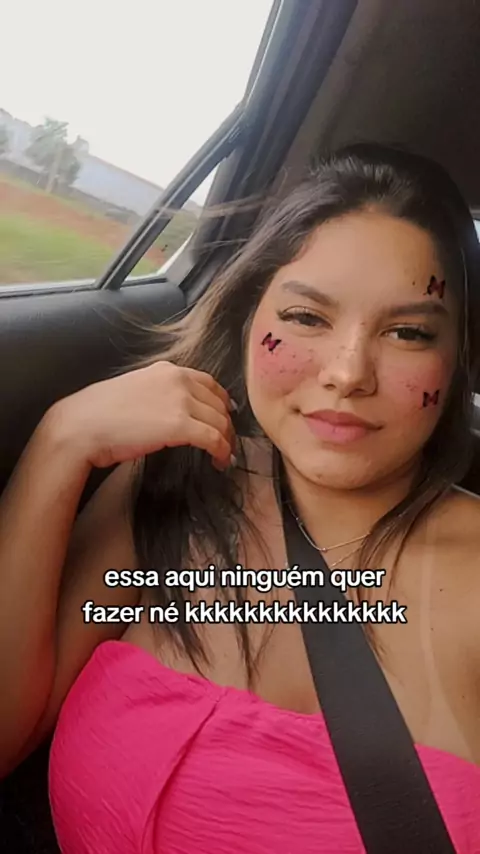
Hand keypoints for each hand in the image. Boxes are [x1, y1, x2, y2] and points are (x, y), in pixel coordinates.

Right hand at [46, 361, 235, 469]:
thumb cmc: (101, 413)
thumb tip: (175, 411)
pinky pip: (214, 438)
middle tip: (226, 443)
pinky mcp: (180, 425)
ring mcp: (180, 401)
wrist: (82, 425)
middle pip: (219, 403)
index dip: (222, 402)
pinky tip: (219, 461)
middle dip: (226, 425)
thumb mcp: (136, 390)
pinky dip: (222, 451)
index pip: (209, 383)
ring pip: (220, 421)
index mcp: (167, 370)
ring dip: (226, 440)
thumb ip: (160, 393)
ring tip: (222, 456)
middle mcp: (178, 380)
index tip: (225, 416)